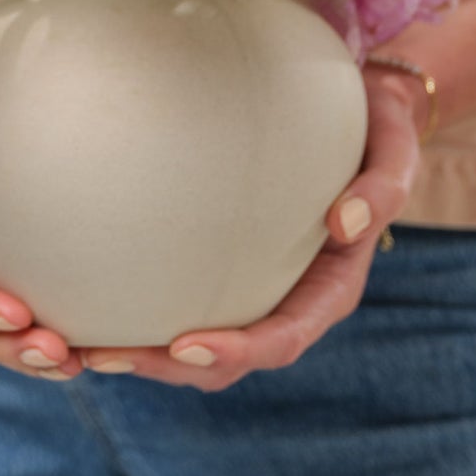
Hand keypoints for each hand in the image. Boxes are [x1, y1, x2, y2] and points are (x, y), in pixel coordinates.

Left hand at [76, 61, 426, 390]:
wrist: (362, 108)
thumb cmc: (378, 125)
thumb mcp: (396, 146)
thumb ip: (384, 185)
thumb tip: (347, 224)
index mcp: (329, 288)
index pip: (281, 339)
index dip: (235, 352)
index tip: (184, 344)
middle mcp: (286, 298)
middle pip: (224, 360)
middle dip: (164, 366)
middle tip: (101, 354)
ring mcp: (252, 285)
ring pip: (192, 344)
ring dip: (140, 352)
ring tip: (79, 345)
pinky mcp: (221, 261)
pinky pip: (178, 298)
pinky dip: (137, 309)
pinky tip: (88, 296)